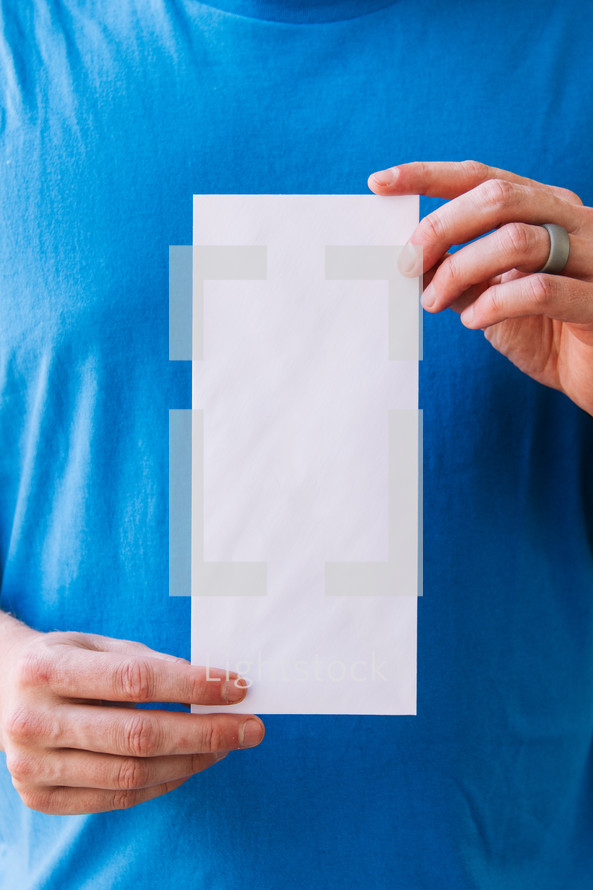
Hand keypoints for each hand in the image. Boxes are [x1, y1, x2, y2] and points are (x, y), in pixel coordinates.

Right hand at [0, 616, 263, 813]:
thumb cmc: (61, 661)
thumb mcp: (94, 644)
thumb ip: (146, 662)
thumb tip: (214, 684)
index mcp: (46, 668)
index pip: (134, 680)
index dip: (191, 685)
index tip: (236, 685)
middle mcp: (33, 720)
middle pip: (138, 735)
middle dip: (206, 732)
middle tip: (251, 727)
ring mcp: (32, 766)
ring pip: (131, 774)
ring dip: (191, 760)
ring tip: (227, 745)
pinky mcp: (39, 798)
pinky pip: (116, 799)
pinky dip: (162, 783)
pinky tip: (191, 764)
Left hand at [368, 160, 592, 415]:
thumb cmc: (544, 332)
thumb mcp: (491, 296)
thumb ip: (458, 273)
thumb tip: (407, 261)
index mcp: (545, 209)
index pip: (482, 177)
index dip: (428, 175)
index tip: (380, 182)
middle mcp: (573, 220)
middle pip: (498, 198)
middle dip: (440, 228)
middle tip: (406, 265)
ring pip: (518, 240)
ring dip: (460, 270)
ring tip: (434, 301)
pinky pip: (540, 291)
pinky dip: (495, 304)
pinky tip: (473, 320)